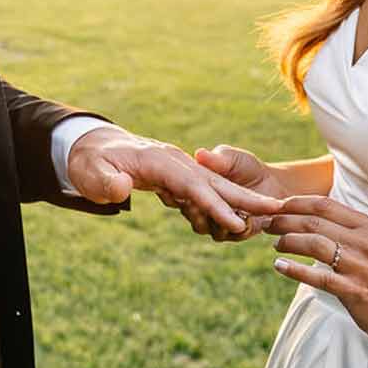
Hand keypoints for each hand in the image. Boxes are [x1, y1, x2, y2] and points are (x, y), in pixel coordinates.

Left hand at [66, 126, 283, 234]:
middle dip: (245, 198)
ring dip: (242, 200)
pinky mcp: (178, 175)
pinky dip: (226, 201)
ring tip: (271, 214)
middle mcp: (175, 162)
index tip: (236, 222)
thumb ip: (107, 183)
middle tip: (278, 209)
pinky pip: (207, 190)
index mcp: (158, 161)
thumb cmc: (90, 162)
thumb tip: (124, 188)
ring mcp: (179, 168)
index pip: (192, 186)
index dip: (215, 205)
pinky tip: (242, 215)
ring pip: (216, 186)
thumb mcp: (91, 173)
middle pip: (215, 183)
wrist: (92, 145)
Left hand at [266, 193, 367, 343]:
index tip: (276, 206)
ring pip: (315, 244)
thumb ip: (343, 228)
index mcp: (367, 226)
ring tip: (275, 244)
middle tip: (267, 225)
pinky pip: (319, 277)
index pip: (325, 205)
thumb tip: (305, 215)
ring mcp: (360, 266)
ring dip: (288, 241)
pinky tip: (279, 266)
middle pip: (315, 222)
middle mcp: (364, 242)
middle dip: (285, 221)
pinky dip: (295, 270)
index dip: (296, 203)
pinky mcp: (354, 290)